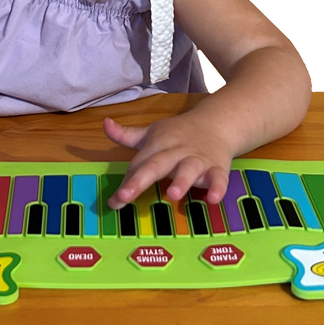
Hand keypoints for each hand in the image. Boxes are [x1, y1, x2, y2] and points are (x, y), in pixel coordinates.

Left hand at [103, 115, 232, 208]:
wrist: (217, 122)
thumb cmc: (179, 133)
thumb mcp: (152, 133)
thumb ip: (126, 135)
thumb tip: (104, 124)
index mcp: (157, 145)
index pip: (138, 165)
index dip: (125, 183)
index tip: (113, 201)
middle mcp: (175, 152)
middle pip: (157, 165)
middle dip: (140, 180)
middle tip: (125, 195)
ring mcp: (197, 160)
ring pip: (189, 170)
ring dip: (182, 181)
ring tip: (173, 194)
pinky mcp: (217, 167)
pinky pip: (218, 178)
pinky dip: (218, 187)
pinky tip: (213, 198)